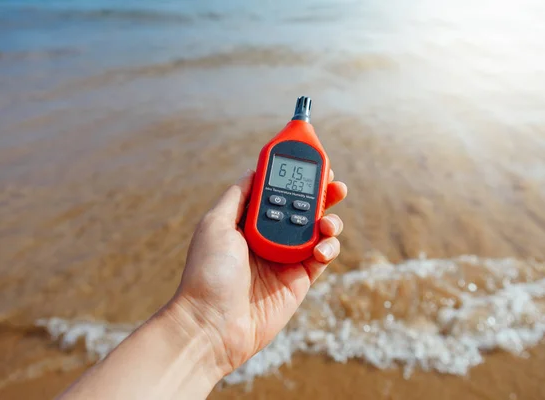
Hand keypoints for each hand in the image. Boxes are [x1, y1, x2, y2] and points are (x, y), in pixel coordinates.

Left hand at [169, 169, 346, 375]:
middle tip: (336, 183)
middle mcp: (269, 236)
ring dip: (329, 219)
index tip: (310, 160)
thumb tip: (254, 170)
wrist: (212, 325)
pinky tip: (321, 248)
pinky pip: (323, 256)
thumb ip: (238, 196)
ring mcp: (286, 257)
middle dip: (322, 193)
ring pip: (318, 229)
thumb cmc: (208, 273)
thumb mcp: (215, 224)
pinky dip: (329, 247)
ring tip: (327, 222)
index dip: (294, 175)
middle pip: (303, 207)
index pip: (277, 191)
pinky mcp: (299, 279)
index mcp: (249, 221)